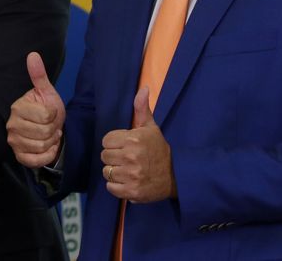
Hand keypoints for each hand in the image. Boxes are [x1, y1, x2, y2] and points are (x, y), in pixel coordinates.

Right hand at [6, 52, 65, 167]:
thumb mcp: (46, 92)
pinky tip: (47, 147)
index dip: (54, 115)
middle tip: (51, 126)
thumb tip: (33, 54)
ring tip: (49, 135)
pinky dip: (47, 155)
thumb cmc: (46, 109)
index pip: (47, 115)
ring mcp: (14, 142)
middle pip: (45, 132)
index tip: (51, 113)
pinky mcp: (19, 156)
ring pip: (43, 146)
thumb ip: (39, 75)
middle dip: (54, 130)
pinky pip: (38, 160)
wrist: (45, 128)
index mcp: (17, 108)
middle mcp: (12, 125)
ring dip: (52, 142)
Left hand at [100, 87, 175, 202]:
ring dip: (115, 172)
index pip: (106, 141)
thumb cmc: (159, 149)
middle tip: (126, 159)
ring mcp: (131, 175)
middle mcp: (131, 157)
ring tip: (127, 170)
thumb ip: (142, 109)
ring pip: (107, 172)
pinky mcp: (132, 192)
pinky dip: (117, 187)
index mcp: (133, 139)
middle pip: (104, 156)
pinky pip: (111, 188)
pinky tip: (127, 181)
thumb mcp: (151, 127)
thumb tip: (143, 88)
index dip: (113, 143)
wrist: (177, 176)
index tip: (124, 146)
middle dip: (113, 157)